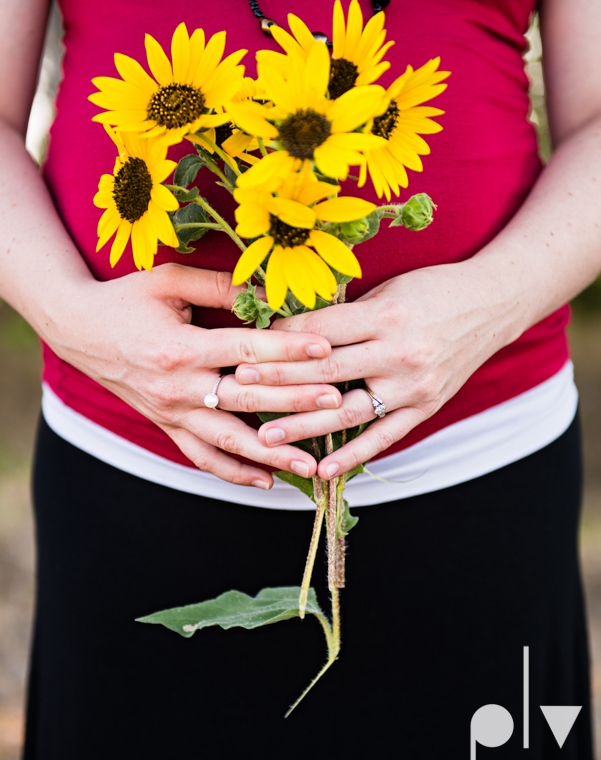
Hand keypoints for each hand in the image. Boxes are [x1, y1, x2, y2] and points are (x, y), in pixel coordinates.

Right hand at [52, 263, 342, 488]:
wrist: (77, 328)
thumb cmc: (125, 298)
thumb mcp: (169, 280)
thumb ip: (221, 287)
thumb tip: (270, 294)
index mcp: (181, 348)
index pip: (247, 350)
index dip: (288, 349)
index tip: (326, 348)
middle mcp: (178, 387)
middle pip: (247, 399)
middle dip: (295, 402)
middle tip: (337, 403)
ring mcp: (172, 413)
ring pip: (229, 441)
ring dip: (271, 455)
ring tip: (311, 464)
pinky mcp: (167, 425)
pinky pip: (202, 457)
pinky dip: (234, 473)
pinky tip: (266, 481)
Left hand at [235, 262, 518, 479]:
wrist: (493, 304)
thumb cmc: (432, 290)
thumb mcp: (387, 290)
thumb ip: (344, 314)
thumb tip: (287, 331)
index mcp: (386, 315)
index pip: (319, 333)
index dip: (278, 342)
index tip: (242, 348)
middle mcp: (400, 352)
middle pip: (325, 372)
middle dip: (275, 382)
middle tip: (234, 390)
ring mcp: (414, 386)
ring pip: (348, 411)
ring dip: (303, 426)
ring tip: (265, 437)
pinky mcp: (426, 408)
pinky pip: (384, 437)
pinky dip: (352, 455)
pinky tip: (321, 469)